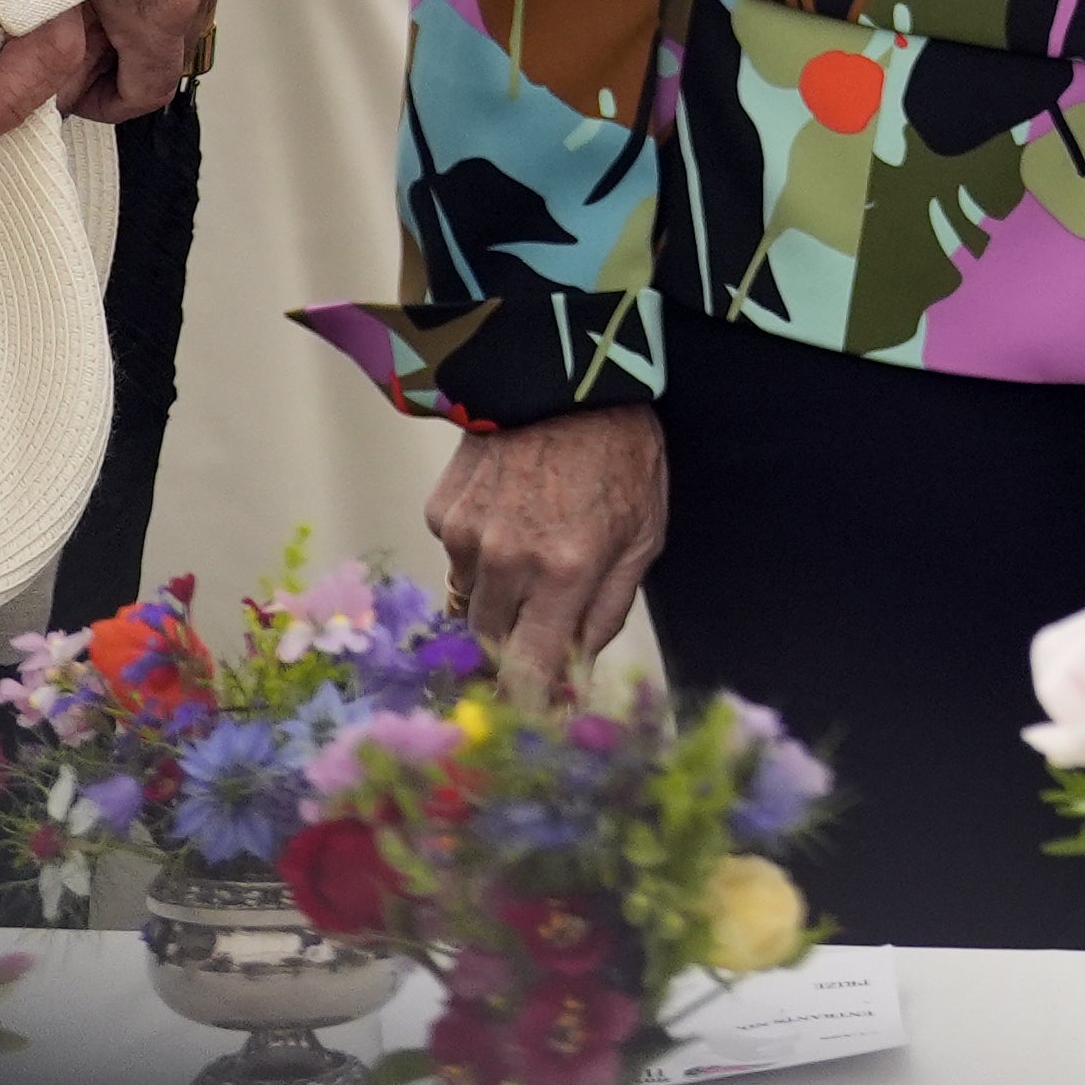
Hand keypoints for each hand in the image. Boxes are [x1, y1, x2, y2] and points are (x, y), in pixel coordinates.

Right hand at [434, 405, 669, 704]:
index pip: (528, 672)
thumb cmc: (622, 454)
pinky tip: (511, 514)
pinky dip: (480, 555)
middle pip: (492, 646)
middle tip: (542, 624)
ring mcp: (466, 536)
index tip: (536, 711)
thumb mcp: (643, 535)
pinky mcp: (441, 512)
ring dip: (499, 601)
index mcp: (566, 572)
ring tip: (534, 552)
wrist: (566, 373)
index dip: (528, 701)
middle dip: (516, 648)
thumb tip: (578, 674)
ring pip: (471, 605)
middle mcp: (507, 561)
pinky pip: (457, 560)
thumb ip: (608, 611)